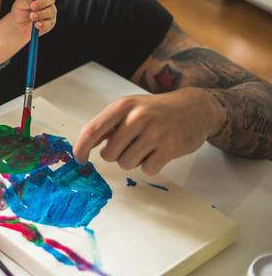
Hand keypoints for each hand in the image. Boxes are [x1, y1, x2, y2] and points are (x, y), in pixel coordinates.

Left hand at [13, 0, 55, 37]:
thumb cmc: (19, 11)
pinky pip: (50, 23)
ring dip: (41, 14)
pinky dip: (42, 24)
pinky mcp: (50, 24)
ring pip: (51, 11)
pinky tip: (36, 25)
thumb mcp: (19, 4)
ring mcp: (50, 12)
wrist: (17, 26)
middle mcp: (47, 2)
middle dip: (42, 2)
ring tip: (31, 17)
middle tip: (32, 7)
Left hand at [72, 88, 220, 174]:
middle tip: (130, 143)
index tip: (79, 158)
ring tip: (145, 146)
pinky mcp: (170, 148)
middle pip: (109, 154)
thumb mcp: (130, 107)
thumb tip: (86, 144)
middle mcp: (137, 117)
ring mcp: (154, 133)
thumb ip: (109, 124)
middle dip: (116, 154)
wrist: (196, 108)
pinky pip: (147, 169)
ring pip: (126, 164)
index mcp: (122, 106)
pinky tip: (158, 151)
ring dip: (133, 160)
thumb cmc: (157, 110)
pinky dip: (150, 165)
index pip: (92, 130)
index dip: (81, 148)